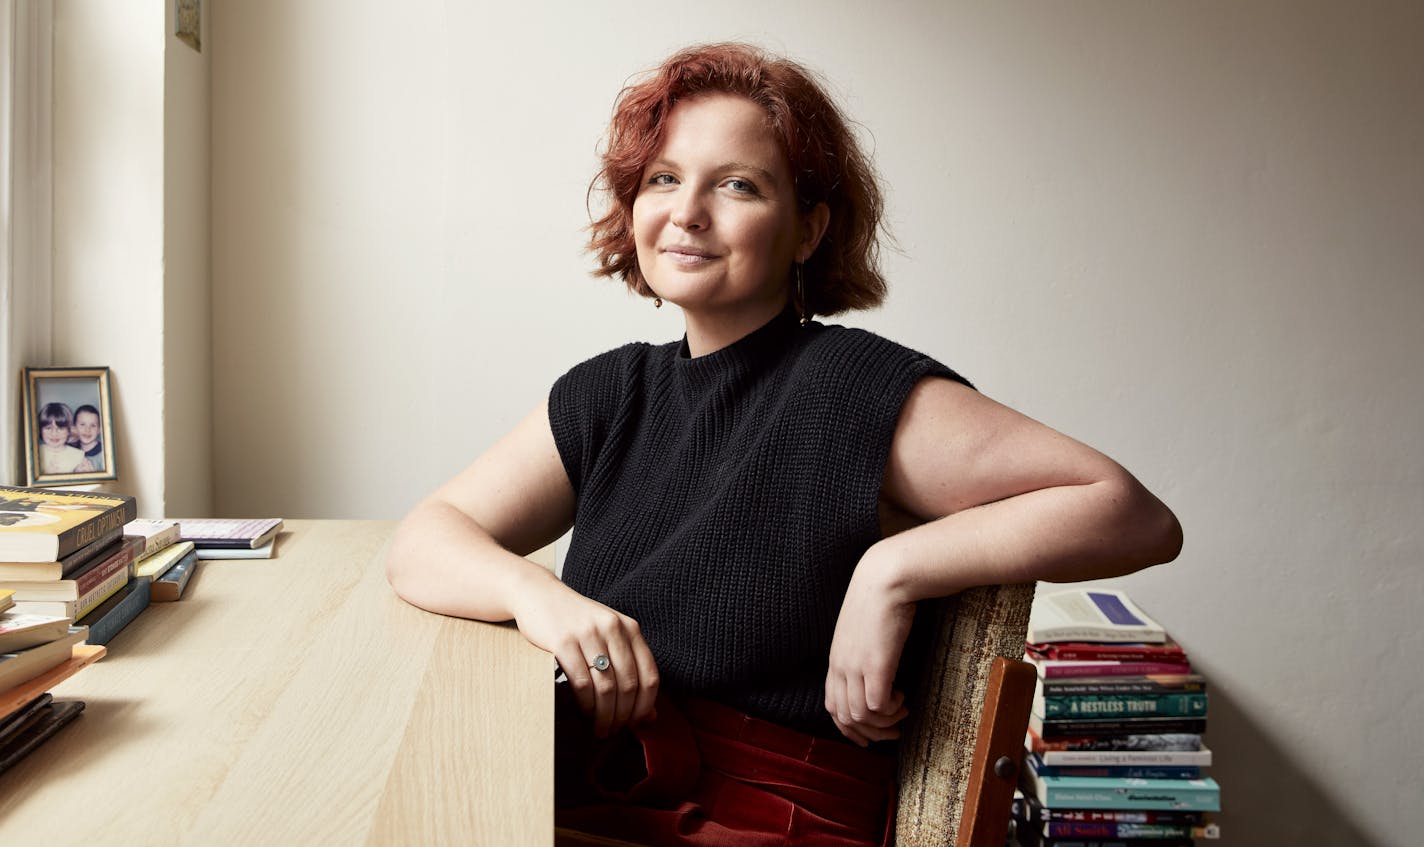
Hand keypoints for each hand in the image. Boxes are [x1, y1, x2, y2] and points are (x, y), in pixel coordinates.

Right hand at [512, 577, 658, 737]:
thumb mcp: (608, 638)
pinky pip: (581, 682)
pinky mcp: (562, 641)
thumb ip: (631, 670)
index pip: (650, 676)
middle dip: (622, 716)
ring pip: (606, 687)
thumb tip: (650, 717)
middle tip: (613, 731)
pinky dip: (586, 704)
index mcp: (630, 628)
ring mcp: (588, 634)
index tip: (636, 724)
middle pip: (628, 685)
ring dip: (604, 715)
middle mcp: (613, 628)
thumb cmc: (577, 623)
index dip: (645, 706)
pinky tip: (585, 712)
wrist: (539, 595)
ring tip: (599, 728)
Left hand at [825, 554, 914, 745]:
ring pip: (860, 716)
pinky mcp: (877, 664)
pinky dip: (891, 710)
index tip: (869, 737)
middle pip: (844, 717)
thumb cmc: (879, 599)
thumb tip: (874, 667)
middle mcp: (841, 666)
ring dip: (884, 722)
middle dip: (870, 732)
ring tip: (902, 711)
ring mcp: (857, 666)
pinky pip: (878, 706)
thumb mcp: (861, 629)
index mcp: (835, 659)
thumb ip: (861, 649)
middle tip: (894, 730)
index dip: (850, 729)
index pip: (831, 707)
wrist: (886, 577)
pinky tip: (903, 696)